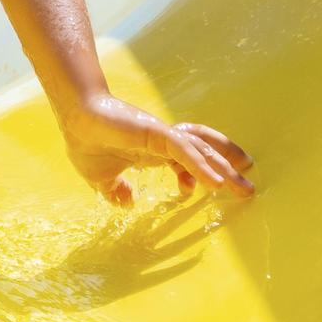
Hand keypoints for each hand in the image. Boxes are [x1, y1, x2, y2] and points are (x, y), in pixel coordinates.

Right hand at [58, 95, 254, 206]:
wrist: (74, 119)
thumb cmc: (87, 141)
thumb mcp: (101, 177)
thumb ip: (114, 190)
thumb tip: (126, 202)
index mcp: (154, 149)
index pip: (186, 160)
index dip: (197, 175)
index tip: (190, 193)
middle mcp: (164, 140)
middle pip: (205, 153)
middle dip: (228, 170)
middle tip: (247, 188)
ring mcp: (163, 135)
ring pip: (202, 151)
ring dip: (224, 168)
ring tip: (243, 184)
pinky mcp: (157, 133)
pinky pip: (185, 151)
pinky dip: (201, 166)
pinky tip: (215, 183)